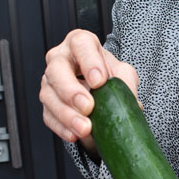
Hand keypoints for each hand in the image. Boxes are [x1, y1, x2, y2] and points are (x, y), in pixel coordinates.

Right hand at [39, 30, 138, 148]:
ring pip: (49, 96)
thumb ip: (126, 82)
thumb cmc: (108, 76)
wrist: (99, 93)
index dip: (89, 62)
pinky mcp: (47, 103)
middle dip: (71, 91)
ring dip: (67, 115)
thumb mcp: (123, 74)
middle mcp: (60, 58)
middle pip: (57, 69)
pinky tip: (74, 135)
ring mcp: (50, 81)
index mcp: (81, 43)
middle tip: (88, 107)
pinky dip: (62, 127)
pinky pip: (48, 116)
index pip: (81, 44)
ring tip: (85, 128)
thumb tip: (131, 101)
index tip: (100, 81)